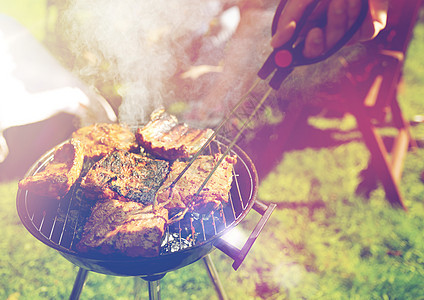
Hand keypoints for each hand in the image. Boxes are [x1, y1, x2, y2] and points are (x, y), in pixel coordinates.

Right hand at [270, 0, 388, 57]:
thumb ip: (288, 19)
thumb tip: (275, 44)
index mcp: (308, 27)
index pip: (303, 50)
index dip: (305, 48)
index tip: (309, 36)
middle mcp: (326, 32)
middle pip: (320, 51)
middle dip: (320, 41)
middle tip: (317, 30)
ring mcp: (347, 32)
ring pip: (342, 40)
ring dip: (340, 18)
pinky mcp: (368, 29)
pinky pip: (365, 33)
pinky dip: (360, 17)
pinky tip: (358, 1)